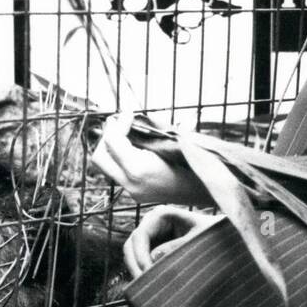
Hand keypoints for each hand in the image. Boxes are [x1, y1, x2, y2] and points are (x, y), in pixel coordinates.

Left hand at [90, 112, 210, 206]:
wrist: (206, 189)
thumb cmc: (191, 161)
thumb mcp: (169, 139)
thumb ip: (145, 129)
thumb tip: (128, 116)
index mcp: (138, 169)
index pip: (112, 141)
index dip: (119, 122)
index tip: (130, 113)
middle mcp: (130, 184)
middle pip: (100, 156)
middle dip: (108, 137)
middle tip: (121, 123)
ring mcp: (132, 191)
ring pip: (107, 165)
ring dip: (114, 147)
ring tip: (128, 133)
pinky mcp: (135, 194)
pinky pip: (119, 172)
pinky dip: (123, 157)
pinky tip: (136, 147)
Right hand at [124, 206, 223, 279]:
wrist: (222, 240)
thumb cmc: (212, 234)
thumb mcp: (198, 239)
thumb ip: (177, 247)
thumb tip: (154, 258)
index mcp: (161, 215)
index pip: (140, 235)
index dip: (140, 255)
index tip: (148, 272)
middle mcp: (151, 225)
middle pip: (131, 245)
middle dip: (134, 265)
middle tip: (141, 285)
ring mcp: (151, 238)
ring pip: (133, 256)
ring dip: (137, 272)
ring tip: (145, 289)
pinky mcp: (153, 251)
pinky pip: (141, 263)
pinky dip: (143, 274)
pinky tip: (149, 287)